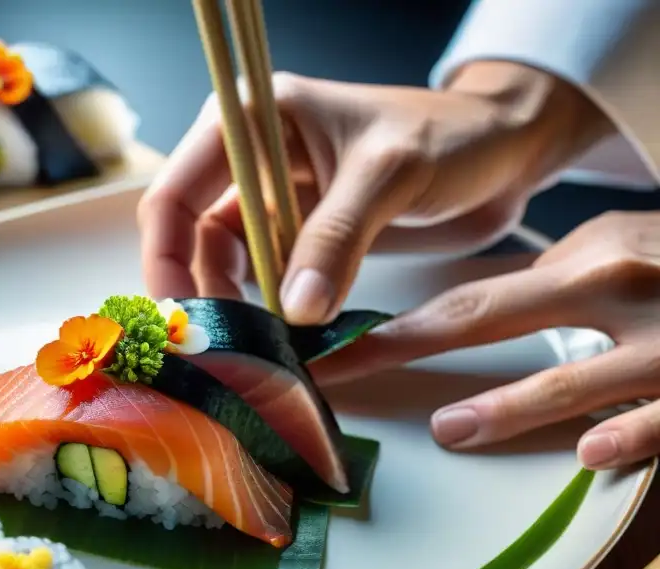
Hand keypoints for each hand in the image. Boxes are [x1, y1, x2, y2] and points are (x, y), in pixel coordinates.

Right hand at [138, 62, 612, 323]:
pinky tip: (288, 335)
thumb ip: (337, 237)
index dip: (166, 256)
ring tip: (259, 347)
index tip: (182, 314)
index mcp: (251, 121)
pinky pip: (267, 278)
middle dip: (200, 291)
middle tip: (220, 346)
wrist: (504, 149)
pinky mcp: (302, 234)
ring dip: (236, 306)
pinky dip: (271, 309)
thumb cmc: (450, 135)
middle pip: (189, 236)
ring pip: (224, 263)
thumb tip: (295, 312)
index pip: (175, 193)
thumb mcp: (390, 174)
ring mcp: (275, 200)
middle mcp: (250, 160)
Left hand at [308, 211, 659, 470]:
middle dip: (405, 352)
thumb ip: (548, 281)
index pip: (465, 301)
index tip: (334, 353)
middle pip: (487, 323)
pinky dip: (629, 435)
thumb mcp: (617, 248)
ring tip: (453, 430)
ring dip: (508, 408)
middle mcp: (616, 295)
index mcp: (585, 263)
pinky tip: (589, 454)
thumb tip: (473, 315)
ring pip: (577, 381)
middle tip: (344, 380)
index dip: (393, 329)